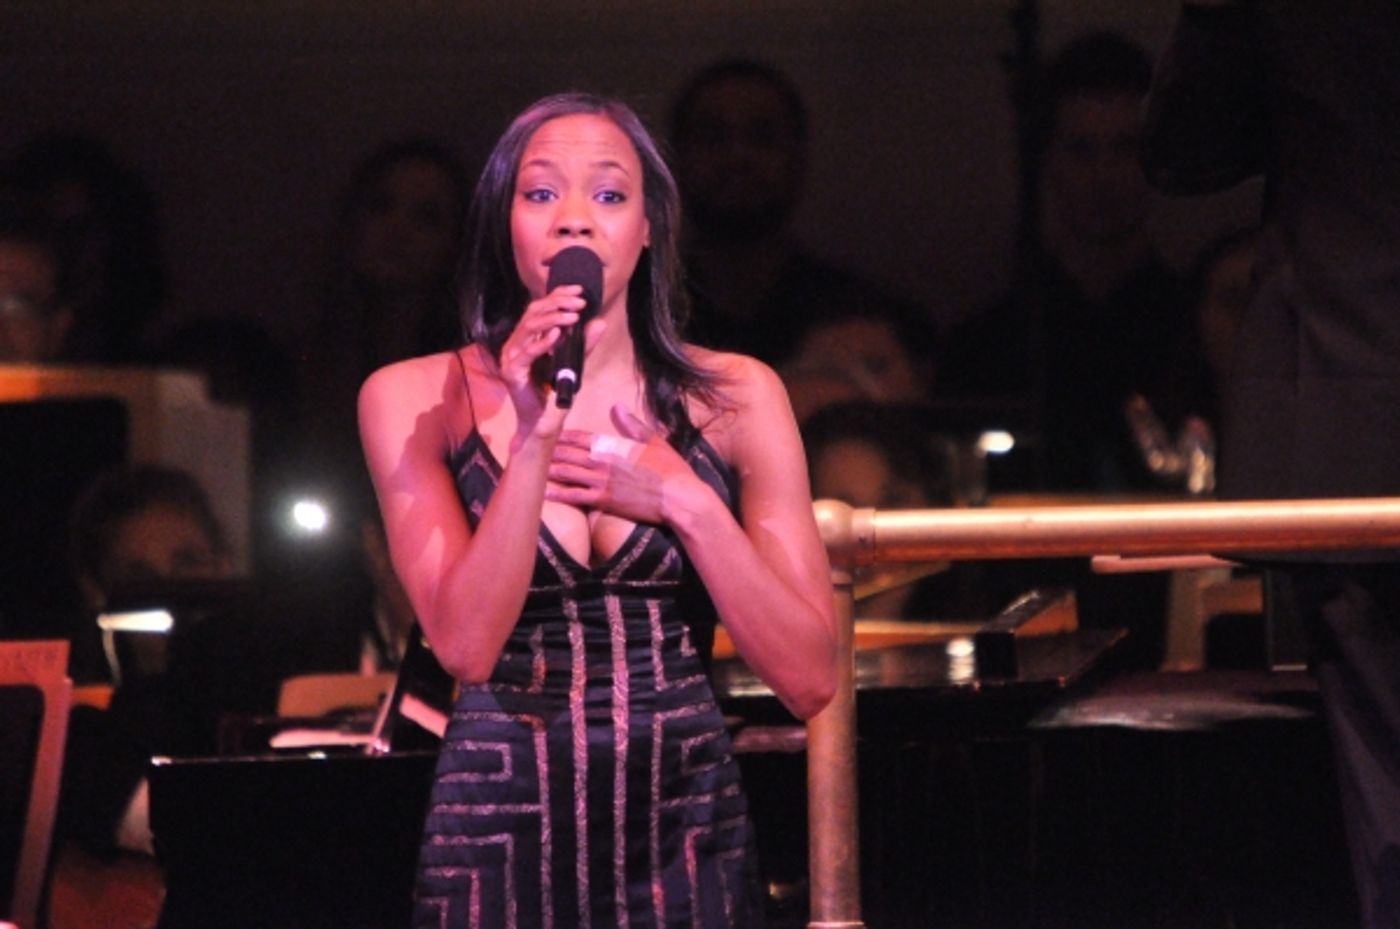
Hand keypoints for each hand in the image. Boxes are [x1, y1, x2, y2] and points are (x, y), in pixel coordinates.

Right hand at [497, 285, 592, 442]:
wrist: (543, 421)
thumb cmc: (554, 392)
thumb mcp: (573, 362)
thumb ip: (583, 343)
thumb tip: (599, 321)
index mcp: (526, 337)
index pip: (539, 307)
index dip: (557, 295)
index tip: (579, 290)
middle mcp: (515, 343)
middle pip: (533, 312)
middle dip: (558, 303)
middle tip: (580, 302)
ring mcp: (511, 357)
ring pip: (529, 327)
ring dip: (553, 318)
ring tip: (573, 316)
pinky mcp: (511, 372)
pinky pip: (527, 353)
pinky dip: (542, 342)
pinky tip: (557, 335)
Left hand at [546, 405, 705, 524]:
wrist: (678, 497)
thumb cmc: (670, 469)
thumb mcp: (654, 441)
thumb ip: (632, 425)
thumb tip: (616, 407)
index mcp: (613, 444)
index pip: (581, 436)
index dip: (562, 435)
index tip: (550, 433)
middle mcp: (602, 460)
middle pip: (568, 453)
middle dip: (549, 451)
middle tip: (532, 449)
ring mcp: (600, 481)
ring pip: (566, 472)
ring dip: (548, 469)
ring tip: (532, 467)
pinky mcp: (603, 500)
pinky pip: (574, 496)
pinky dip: (558, 493)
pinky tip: (544, 492)